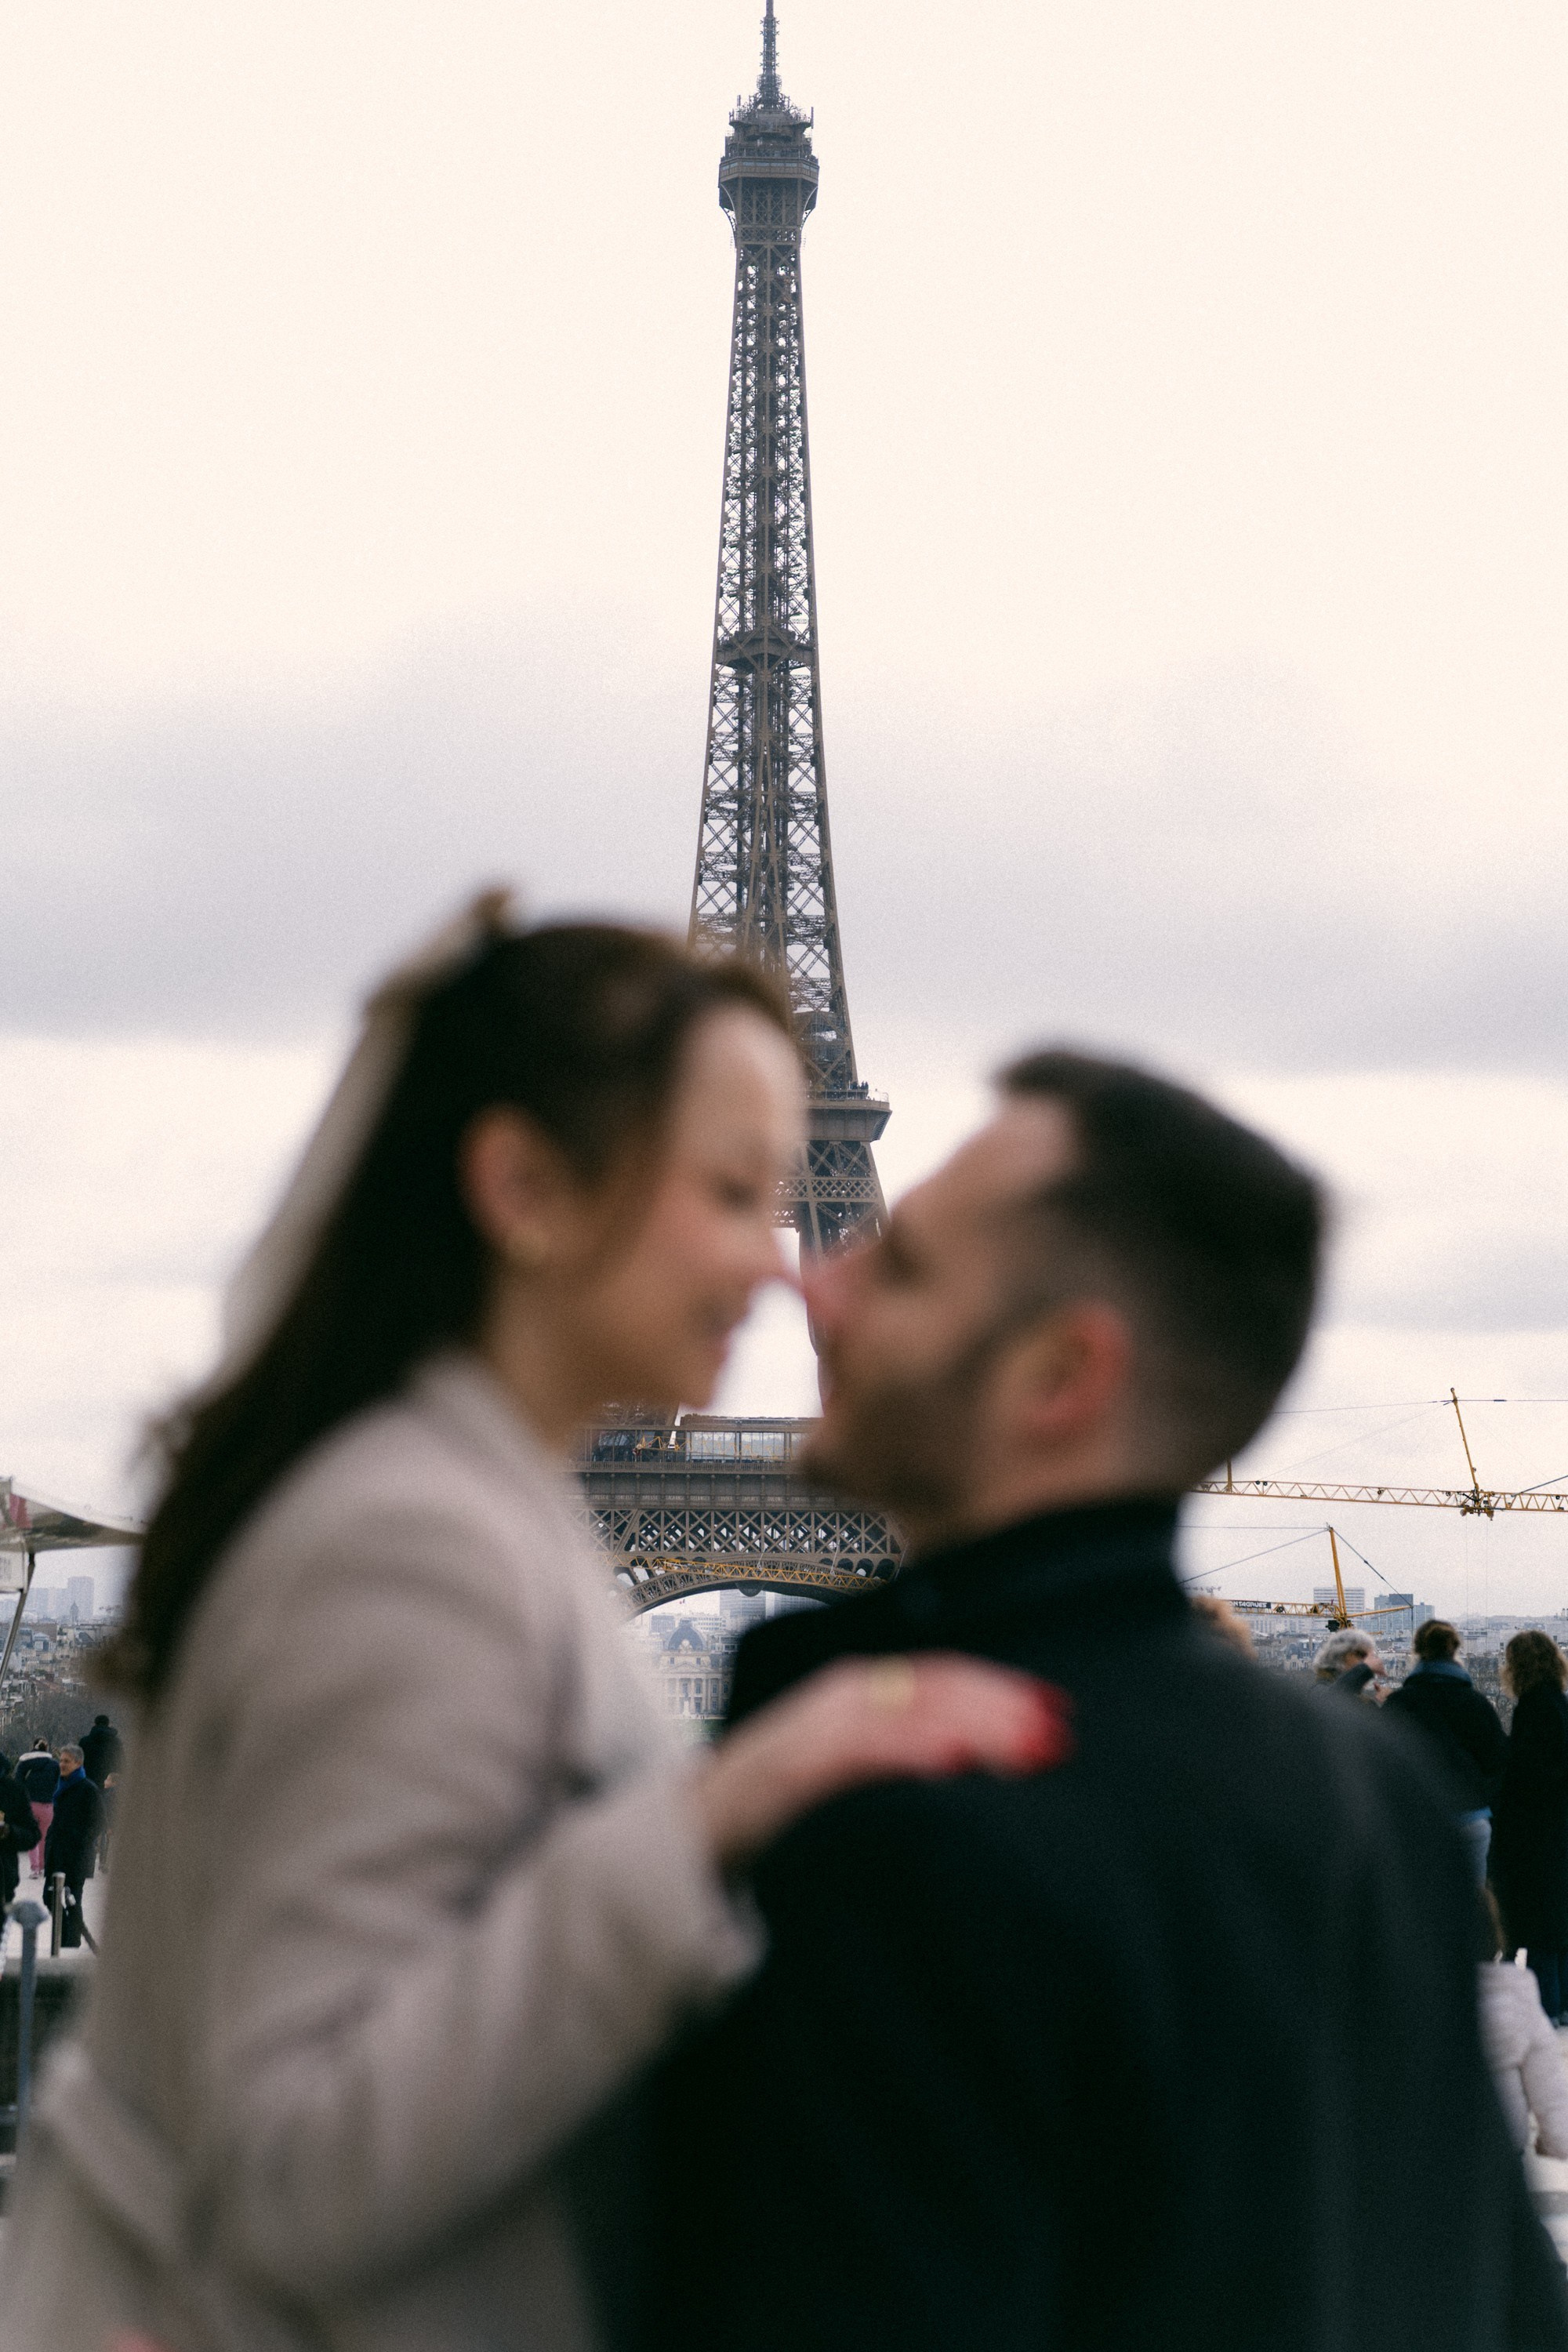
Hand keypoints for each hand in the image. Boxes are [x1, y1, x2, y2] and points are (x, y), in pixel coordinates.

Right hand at [691, 1652, 1073, 1868]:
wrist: (683, 1846)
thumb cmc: (772, 1816)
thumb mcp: (850, 1778)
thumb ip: (901, 1756)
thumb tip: (979, 1762)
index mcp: (855, 1695)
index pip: (940, 1677)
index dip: (1001, 1688)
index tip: (1060, 1709)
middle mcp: (837, 1698)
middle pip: (932, 1686)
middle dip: (1000, 1705)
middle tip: (1059, 1732)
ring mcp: (811, 1729)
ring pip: (903, 1710)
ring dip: (971, 1723)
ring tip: (1024, 1745)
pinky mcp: (788, 1769)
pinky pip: (855, 1751)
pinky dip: (906, 1749)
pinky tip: (952, 1760)